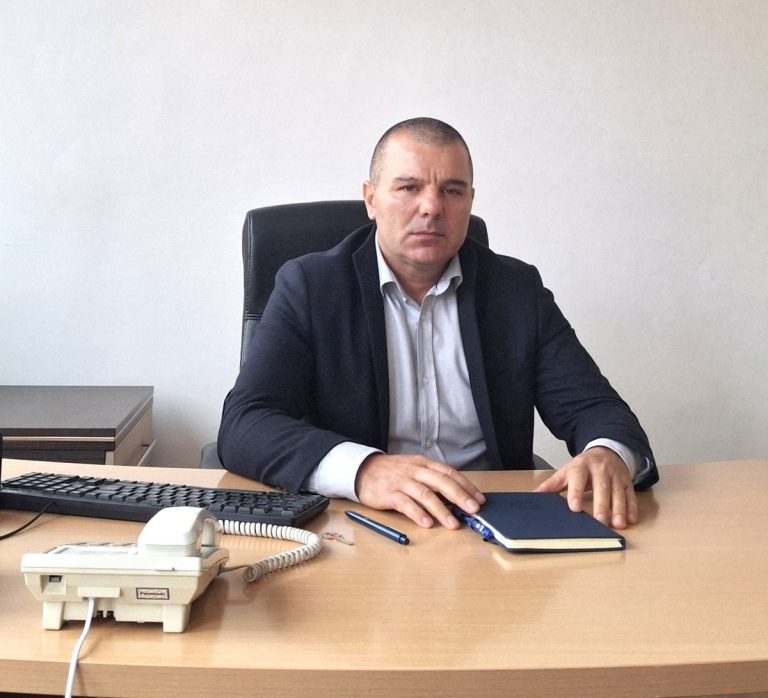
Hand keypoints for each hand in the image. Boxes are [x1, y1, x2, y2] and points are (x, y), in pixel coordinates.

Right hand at [355, 453, 485, 528]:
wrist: (363, 470)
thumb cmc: (393, 473)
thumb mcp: (415, 470)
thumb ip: (432, 480)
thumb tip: (457, 498)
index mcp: (424, 464)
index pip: (449, 473)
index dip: (466, 486)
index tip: (479, 500)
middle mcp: (415, 470)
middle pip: (441, 482)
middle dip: (460, 496)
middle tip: (473, 510)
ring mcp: (402, 481)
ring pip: (425, 494)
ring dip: (441, 509)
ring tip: (453, 523)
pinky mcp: (389, 493)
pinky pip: (405, 503)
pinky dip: (417, 514)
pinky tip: (427, 523)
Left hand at [534, 447, 637, 528]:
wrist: (605, 451)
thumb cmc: (583, 467)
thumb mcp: (565, 472)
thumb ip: (551, 485)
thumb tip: (533, 497)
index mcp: (580, 466)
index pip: (578, 478)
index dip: (576, 492)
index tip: (574, 507)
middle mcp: (600, 469)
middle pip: (601, 487)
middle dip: (601, 505)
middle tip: (600, 521)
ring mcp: (615, 475)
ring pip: (618, 492)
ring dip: (619, 509)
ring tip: (618, 525)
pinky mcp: (626, 482)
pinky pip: (631, 494)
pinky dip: (632, 508)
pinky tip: (631, 520)